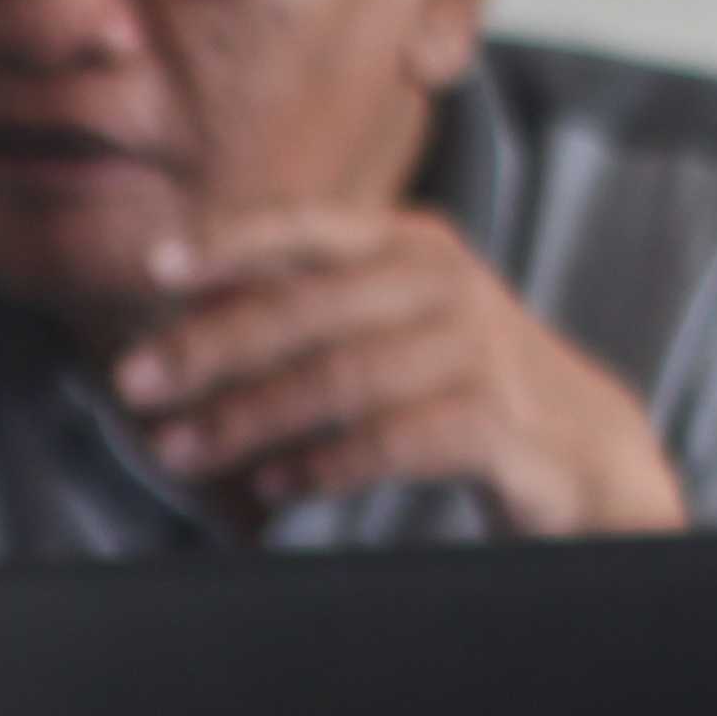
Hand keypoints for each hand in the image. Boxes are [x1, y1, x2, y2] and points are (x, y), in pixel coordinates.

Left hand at [107, 206, 687, 535]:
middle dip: (209, 347)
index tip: (154, 266)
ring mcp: (477, 348)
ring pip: (340, 377)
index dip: (228, 243)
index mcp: (409, 244)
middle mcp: (443, 282)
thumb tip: (187, 307)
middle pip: (307, 309)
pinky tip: (272, 485)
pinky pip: (394, 440)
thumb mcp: (388, 321)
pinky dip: (324, 464)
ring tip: (179, 450)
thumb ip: (305, 306)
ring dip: (247, 418)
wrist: (581, 443)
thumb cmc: (455, 377)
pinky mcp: (499, 420)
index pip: (305, 230)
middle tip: (135, 385)